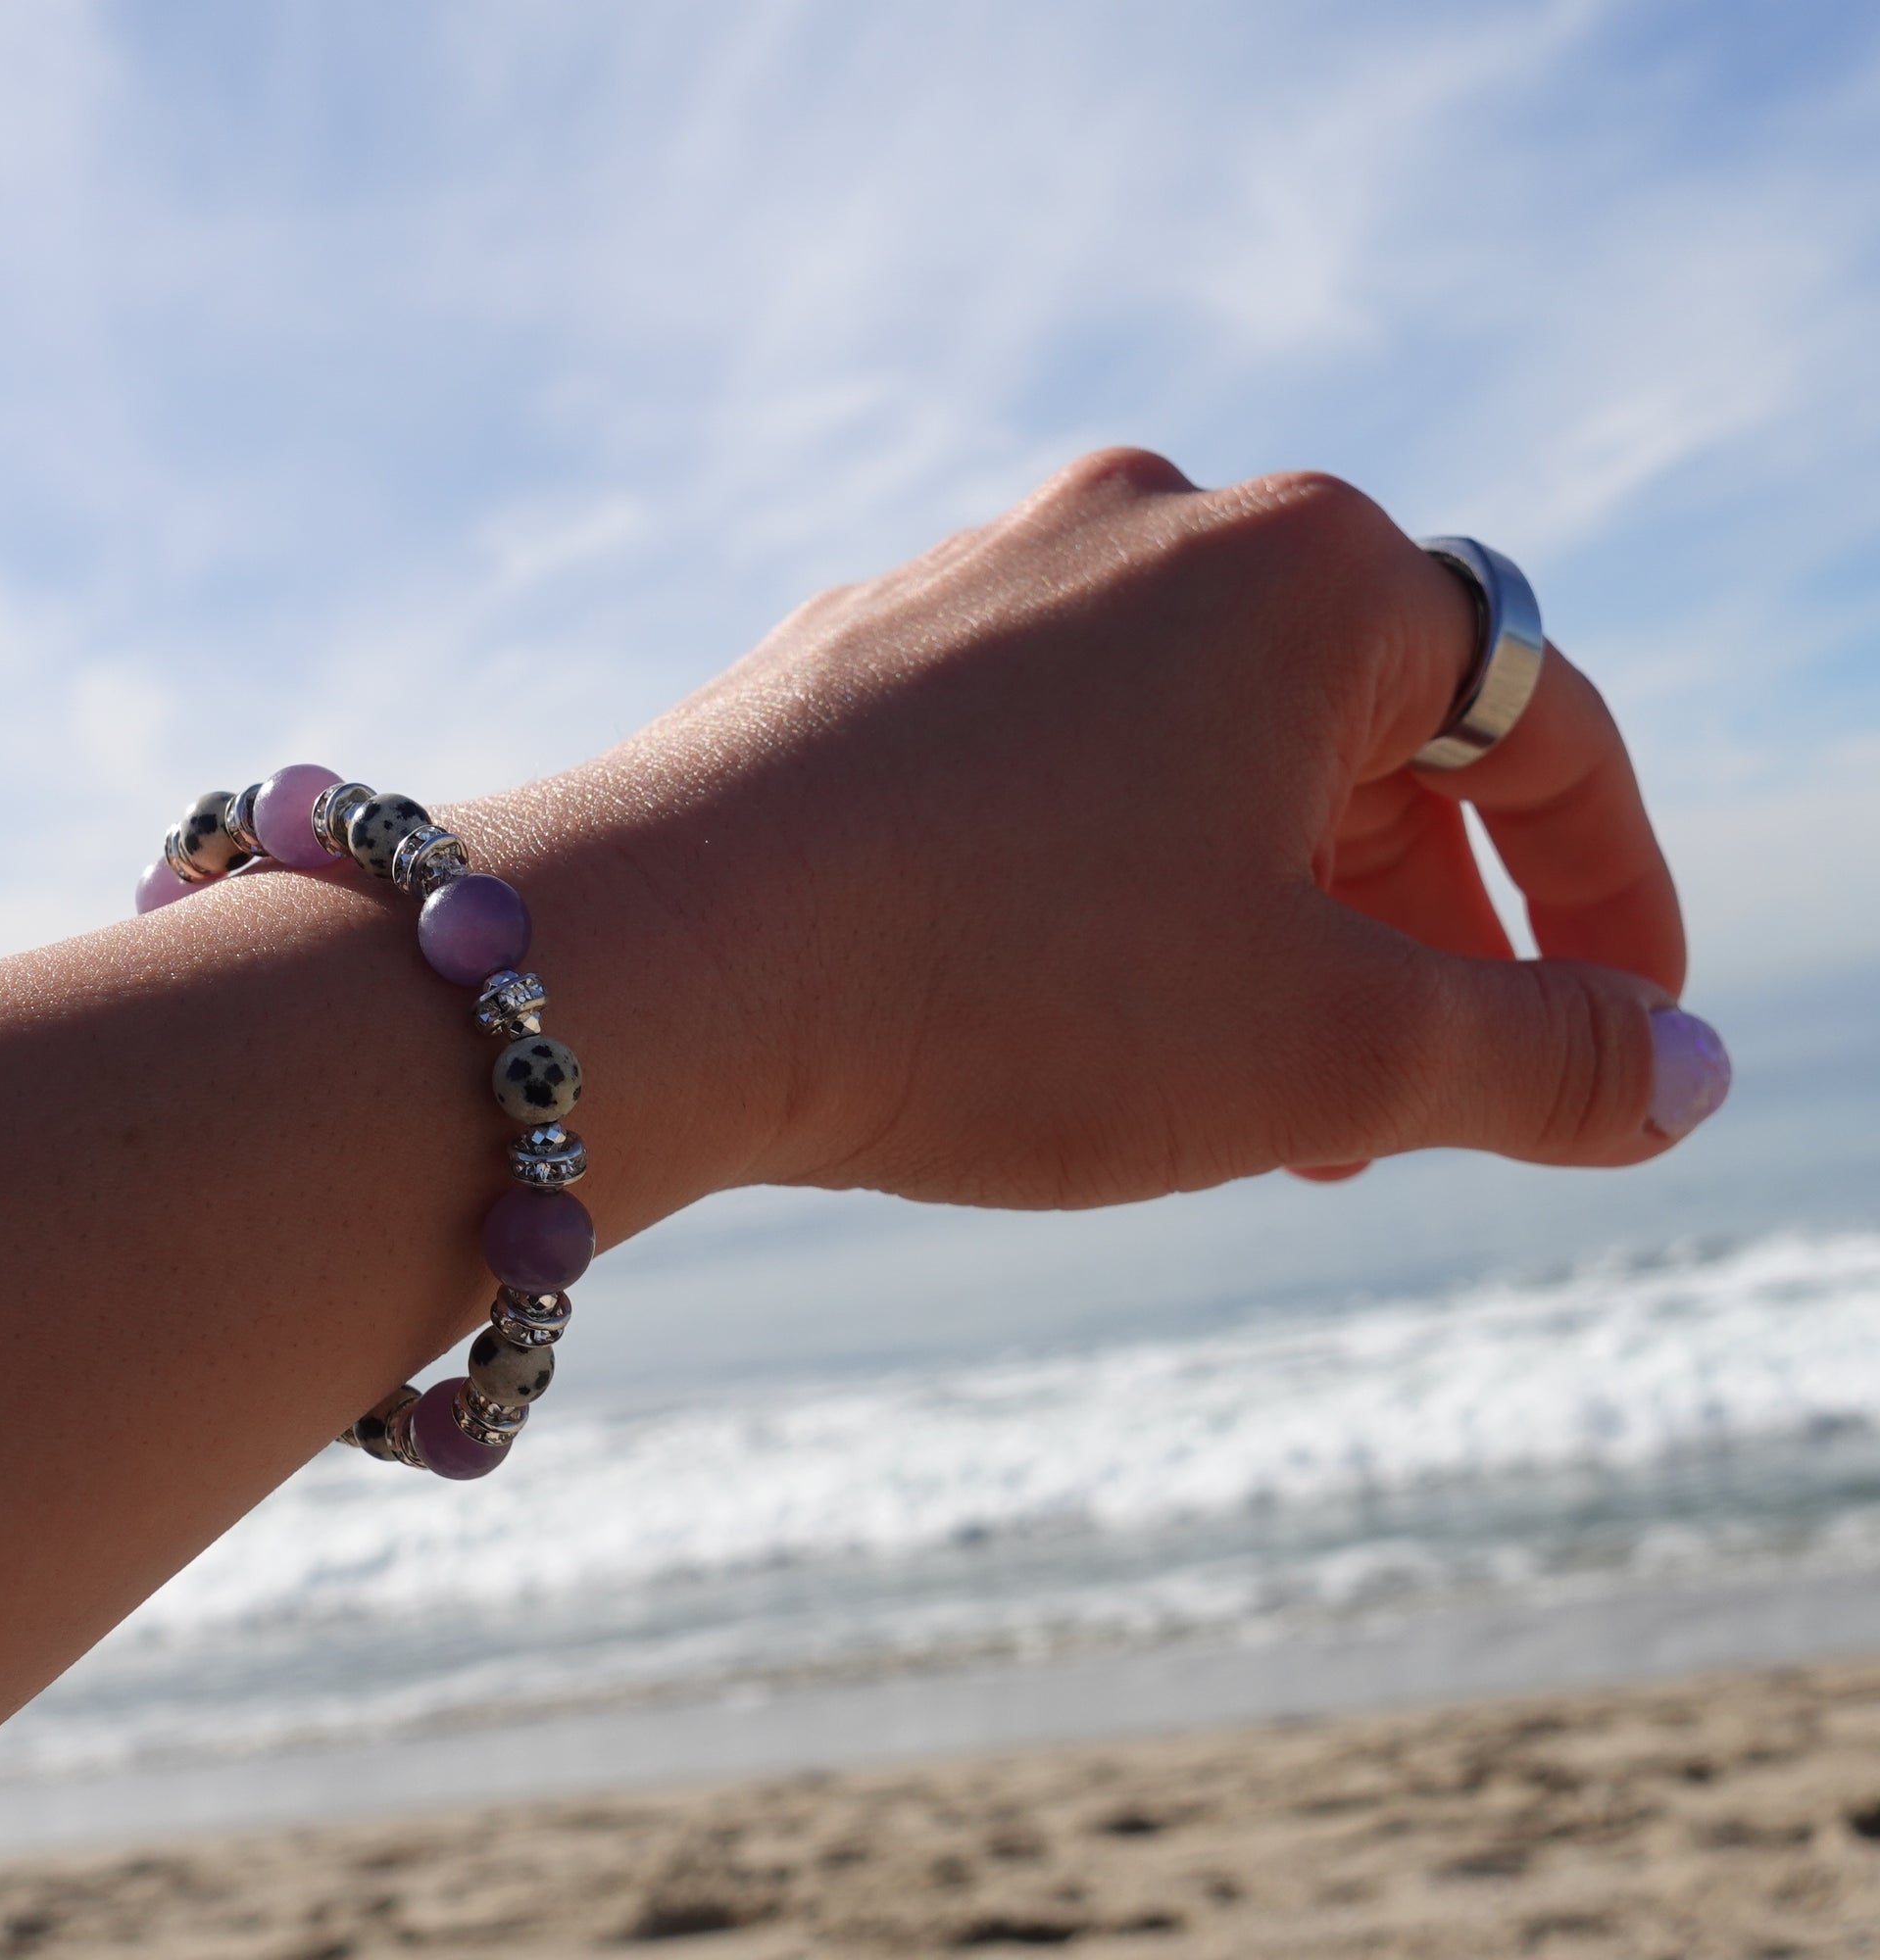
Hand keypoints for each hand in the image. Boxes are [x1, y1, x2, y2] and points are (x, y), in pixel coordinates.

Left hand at [583, 450, 1721, 1208]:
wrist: (650, 966)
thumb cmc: (1006, 986)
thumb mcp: (1328, 1051)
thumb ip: (1538, 1058)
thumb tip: (1673, 1076)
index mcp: (1305, 575)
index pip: (1543, 729)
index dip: (1610, 897)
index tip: (1622, 1035)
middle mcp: (1147, 531)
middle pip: (1368, 738)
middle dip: (1418, 930)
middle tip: (1415, 1098)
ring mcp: (988, 581)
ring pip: (1202, 757)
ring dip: (1266, 918)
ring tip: (1254, 1088)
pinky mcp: (869, 656)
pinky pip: (1056, 765)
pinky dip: (1119, 881)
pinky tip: (1077, 1004)